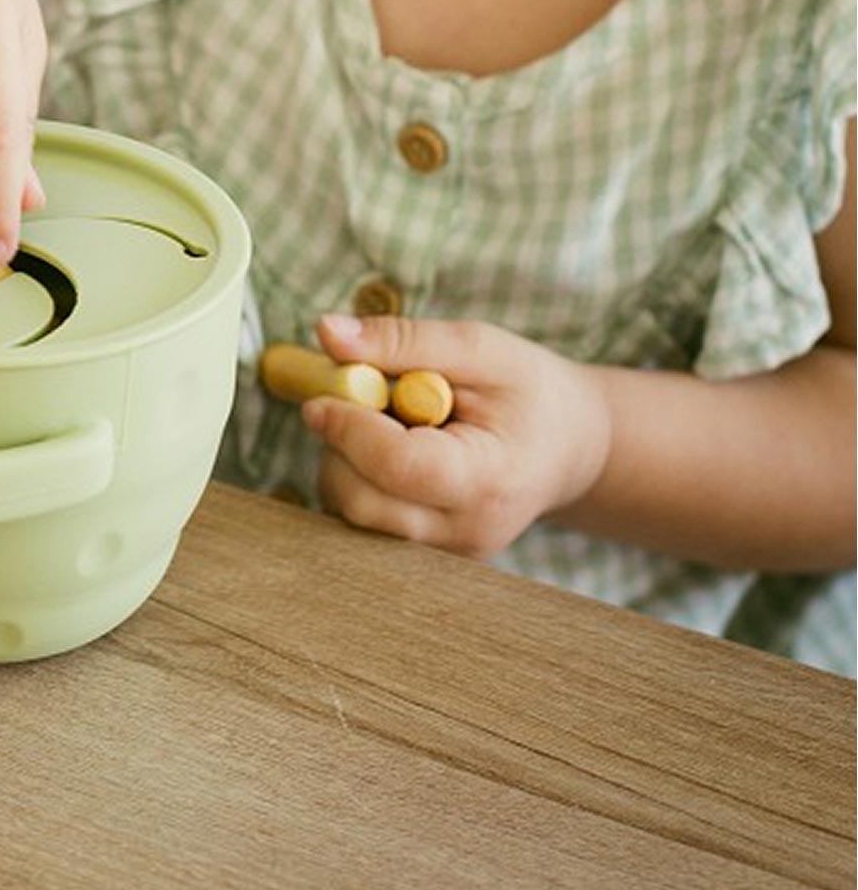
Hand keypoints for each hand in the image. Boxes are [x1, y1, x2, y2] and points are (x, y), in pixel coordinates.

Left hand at [302, 312, 612, 558]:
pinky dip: (362, 481)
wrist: (569, 446)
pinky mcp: (431, 558)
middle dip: (340, 446)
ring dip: (347, 462)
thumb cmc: (528, 390)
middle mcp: (468, 531)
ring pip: (355, 515)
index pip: (398, 467)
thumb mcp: (477, 347)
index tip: (319, 396)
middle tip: (362, 399)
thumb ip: (401, 339)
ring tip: (396, 424)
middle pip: (363, 503)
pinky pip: (367, 522)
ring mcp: (450, 553)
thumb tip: (326, 331)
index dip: (349, 429)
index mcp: (490, 479)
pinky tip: (398, 452)